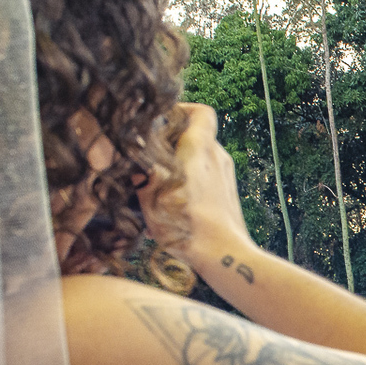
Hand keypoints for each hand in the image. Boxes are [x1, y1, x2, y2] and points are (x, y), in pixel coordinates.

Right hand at [139, 103, 253, 266]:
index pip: (201, 112)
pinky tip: (174, 202)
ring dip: (180, 164)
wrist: (225, 254)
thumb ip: (143, 171)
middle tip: (151, 156)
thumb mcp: (152, 195)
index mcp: (201, 149)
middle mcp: (218, 158)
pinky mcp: (228, 195)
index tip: (163, 120)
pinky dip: (191, 181)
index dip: (183, 110)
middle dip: (173, 141)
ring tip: (159, 183)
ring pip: (201, 158)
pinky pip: (207, 178)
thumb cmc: (188, 225)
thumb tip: (136, 158)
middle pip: (198, 134)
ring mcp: (227, 177)